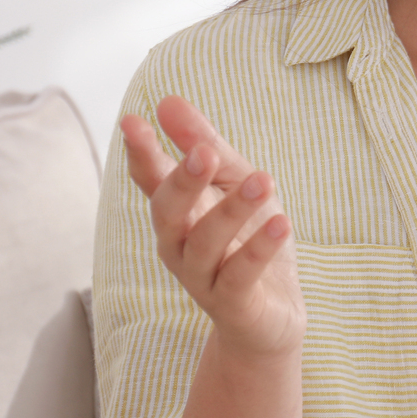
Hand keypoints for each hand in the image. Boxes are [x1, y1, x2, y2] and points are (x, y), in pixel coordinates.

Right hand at [121, 94, 305, 359]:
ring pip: (205, 243)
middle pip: (168, 211)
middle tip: (205, 152)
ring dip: (233, 210)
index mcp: (177, 212)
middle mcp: (179, 245)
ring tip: (264, 180)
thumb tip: (167, 101)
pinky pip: (240, 275)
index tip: (134, 121)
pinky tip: (282, 223)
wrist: (271, 316)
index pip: (151, 180)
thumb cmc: (248, 240)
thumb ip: (204, 144)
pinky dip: (259, 250)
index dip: (141, 153)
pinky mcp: (233, 303)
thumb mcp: (235, 183)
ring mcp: (203, 277)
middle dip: (183, 181)